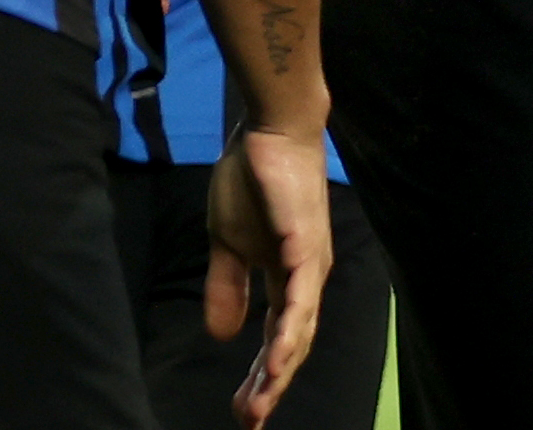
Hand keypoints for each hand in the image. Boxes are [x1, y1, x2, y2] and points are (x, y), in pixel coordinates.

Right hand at [206, 126, 331, 425]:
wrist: (270, 132)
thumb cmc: (252, 181)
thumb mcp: (227, 243)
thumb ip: (227, 287)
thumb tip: (222, 335)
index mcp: (287, 278)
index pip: (276, 337)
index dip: (261, 375)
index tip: (243, 410)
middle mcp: (306, 278)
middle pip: (292, 344)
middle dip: (269, 385)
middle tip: (248, 419)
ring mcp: (310, 264)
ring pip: (299, 330)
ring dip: (278, 370)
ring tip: (259, 403)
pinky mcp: (306, 246)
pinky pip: (300, 299)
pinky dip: (289, 333)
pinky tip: (278, 360)